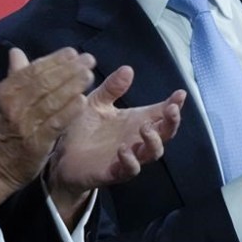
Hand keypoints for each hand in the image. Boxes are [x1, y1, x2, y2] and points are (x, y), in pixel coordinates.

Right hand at [0, 47, 95, 207]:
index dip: (55, 59)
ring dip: (72, 86)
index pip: (33, 70)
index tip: (73, 52)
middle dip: (69, 69)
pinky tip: (82, 101)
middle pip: (45, 82)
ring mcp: (25, 124)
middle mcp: (14, 104)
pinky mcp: (36, 143)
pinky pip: (55, 123)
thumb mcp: (3, 101)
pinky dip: (69, 111)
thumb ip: (15, 76)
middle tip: (89, 59)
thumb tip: (16, 51)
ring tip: (89, 75)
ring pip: (52, 100)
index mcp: (6, 91)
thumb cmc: (2, 130)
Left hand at [46, 65, 185, 225]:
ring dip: (153, 141)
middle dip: (172, 122)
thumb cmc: (83, 129)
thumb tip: (128, 69)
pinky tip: (123, 149)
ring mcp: (128, 157)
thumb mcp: (97, 102)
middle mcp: (136, 140)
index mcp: (135, 121)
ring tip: (145, 128)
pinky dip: (130, 160)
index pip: (161, 113)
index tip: (180, 94)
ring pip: (153, 153)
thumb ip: (112, 88)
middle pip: (165, 134)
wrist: (61, 156)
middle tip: (171, 109)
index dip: (174, 104)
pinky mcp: (114, 172)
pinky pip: (129, 169)